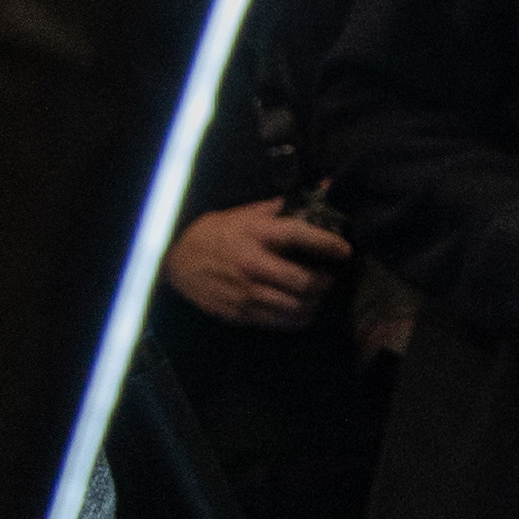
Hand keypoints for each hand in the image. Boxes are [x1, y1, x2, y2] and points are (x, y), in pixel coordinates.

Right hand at [163, 198, 352, 327]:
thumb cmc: (211, 234)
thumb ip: (273, 210)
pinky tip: (301, 311)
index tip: (345, 250)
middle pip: (305, 283)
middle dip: (325, 284)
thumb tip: (306, 196)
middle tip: (330, 279)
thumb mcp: (239, 215)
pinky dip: (298, 319)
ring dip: (315, 305)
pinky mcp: (242, 314)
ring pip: (297, 308)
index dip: (327, 243)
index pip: (300, 236)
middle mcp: (254, 265)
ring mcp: (248, 293)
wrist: (174, 261)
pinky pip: (281, 322)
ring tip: (318, 297)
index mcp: (256, 234)